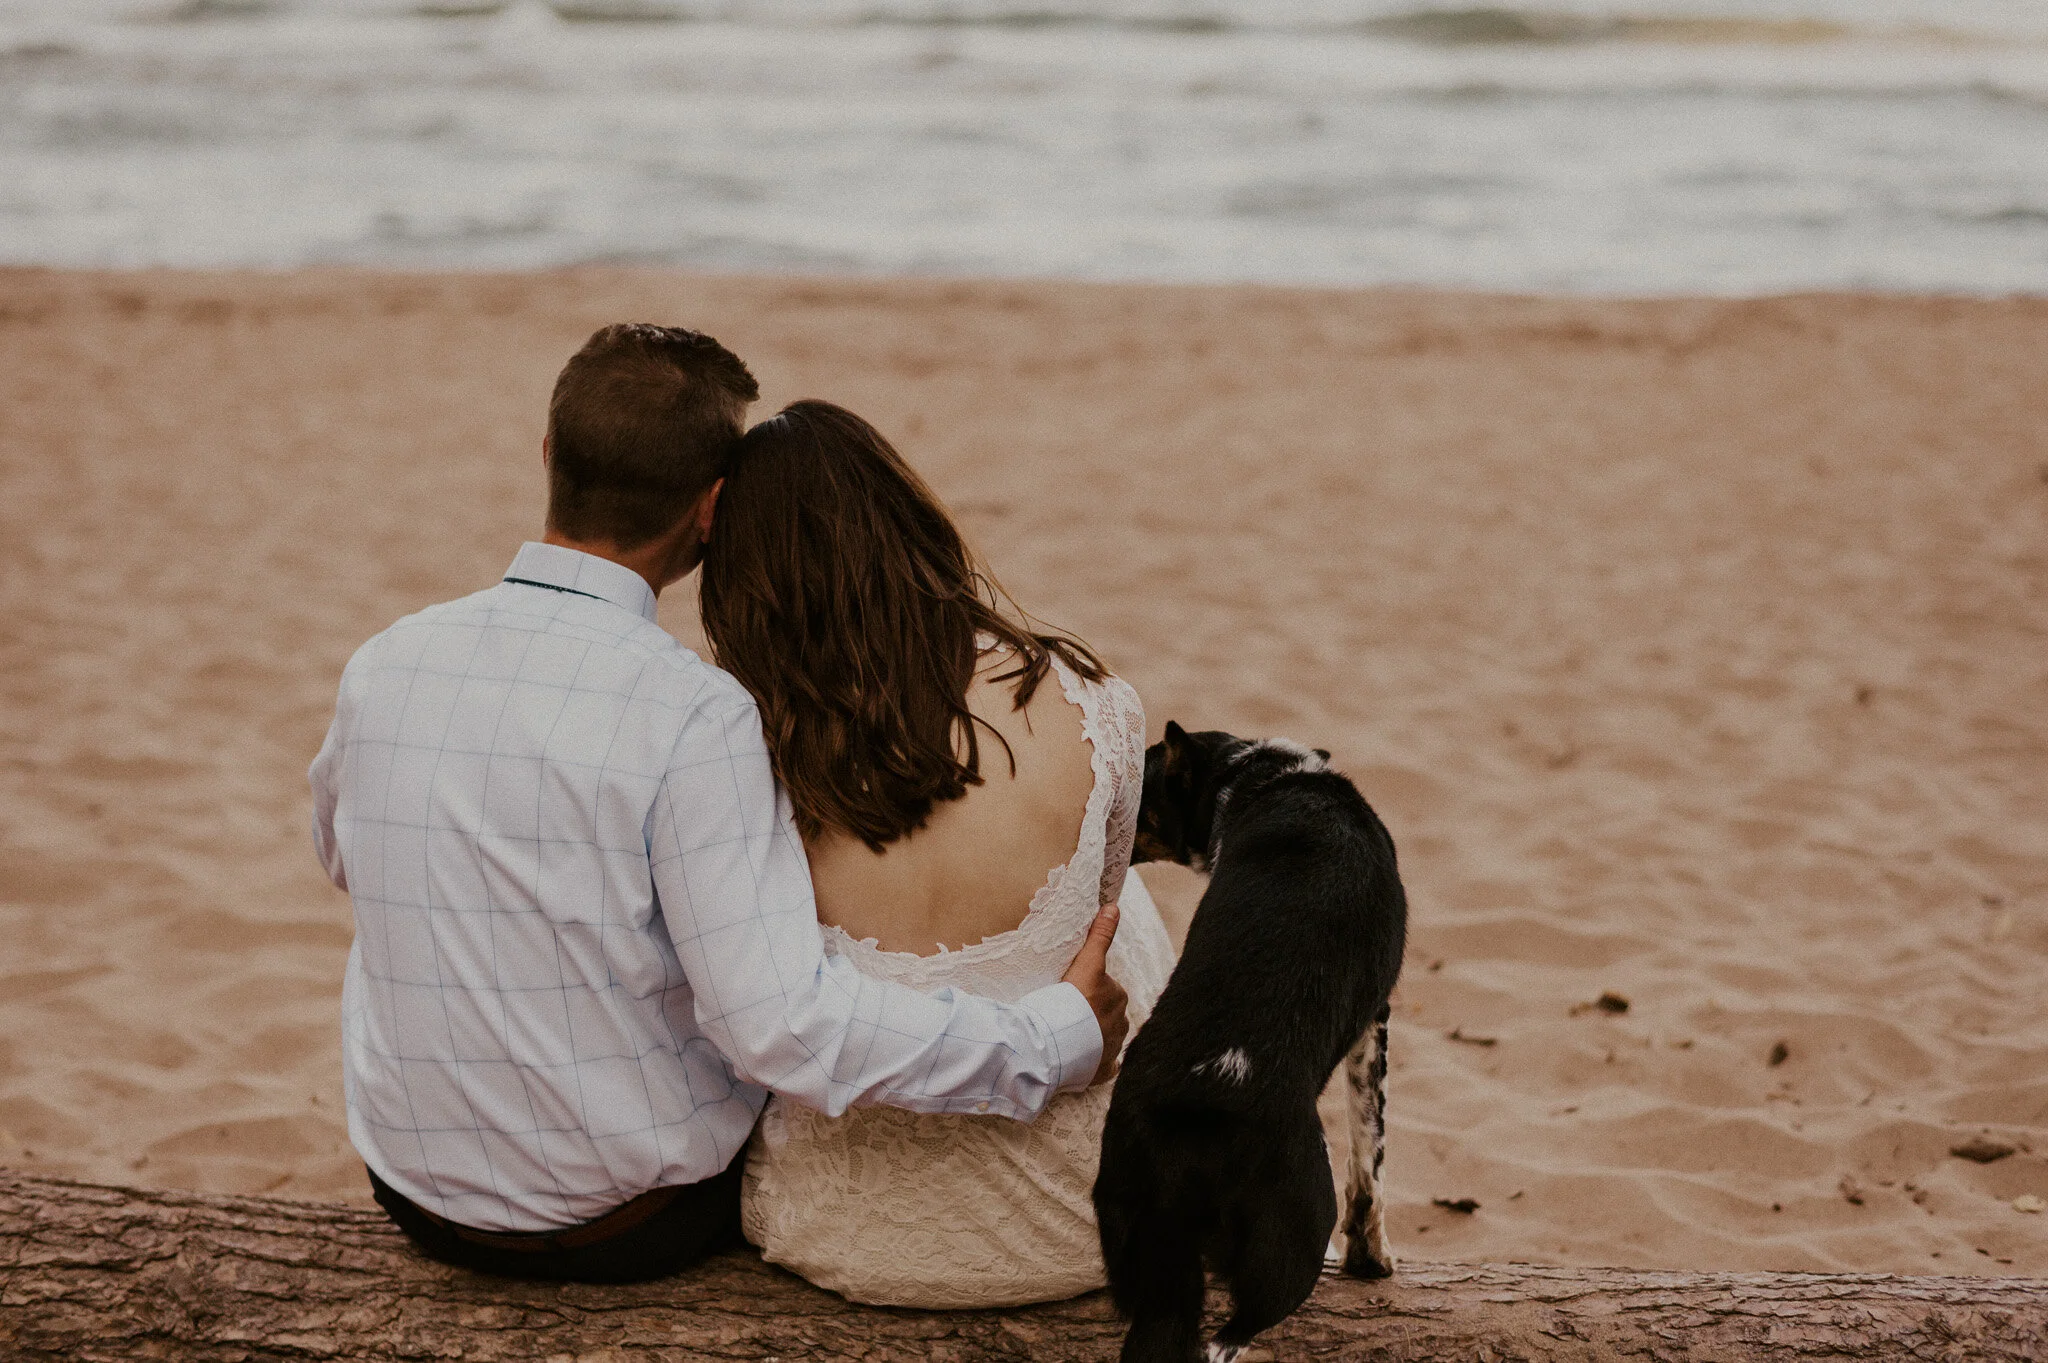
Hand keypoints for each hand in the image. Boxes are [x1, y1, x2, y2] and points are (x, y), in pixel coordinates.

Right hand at [1061, 903, 1128, 1084]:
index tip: (1070, 995)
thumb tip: (1114, 905)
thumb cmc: (1066, 1000)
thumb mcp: (1085, 963)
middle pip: (1105, 1012)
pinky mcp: (1104, 1067)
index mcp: (1117, 996)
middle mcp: (1120, 1021)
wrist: (1052, 1042)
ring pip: (1105, 1036)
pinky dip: (1098, 1061)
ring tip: (1067, 1034)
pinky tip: (1084, 1059)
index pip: (1105, 988)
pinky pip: (1106, 1064)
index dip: (1086, 989)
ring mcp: (1112, 1046)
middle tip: (1065, 1012)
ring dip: (1092, 1035)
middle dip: (1090, 1012)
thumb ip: (1100, 936)